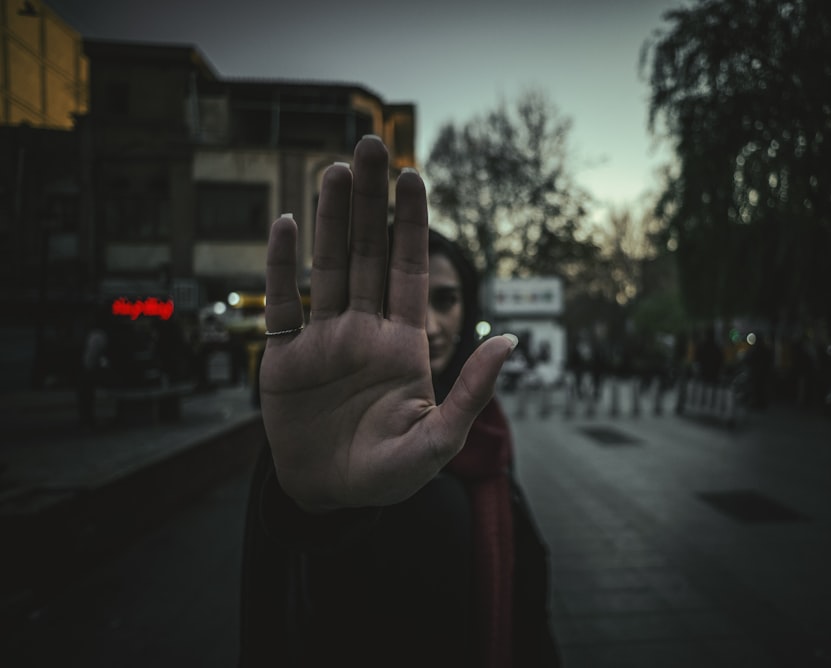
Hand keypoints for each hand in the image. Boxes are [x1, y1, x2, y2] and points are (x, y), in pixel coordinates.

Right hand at [260, 136, 514, 512]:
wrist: (330, 497)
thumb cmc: (389, 475)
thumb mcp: (439, 441)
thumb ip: (472, 392)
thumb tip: (511, 341)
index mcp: (403, 344)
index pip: (409, 270)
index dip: (411, 224)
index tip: (413, 176)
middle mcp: (363, 330)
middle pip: (367, 253)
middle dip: (370, 202)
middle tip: (369, 145)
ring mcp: (323, 339)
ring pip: (326, 266)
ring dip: (329, 219)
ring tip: (334, 171)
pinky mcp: (284, 357)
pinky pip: (281, 303)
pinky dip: (279, 265)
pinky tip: (284, 224)